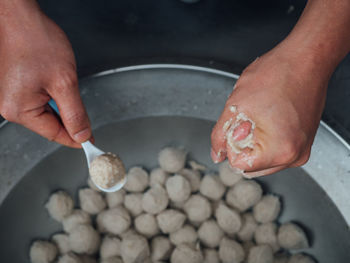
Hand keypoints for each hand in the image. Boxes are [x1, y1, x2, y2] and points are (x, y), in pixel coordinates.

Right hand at [0, 1, 90, 147]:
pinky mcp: (14, 88)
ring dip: (62, 107)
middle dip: (70, 121)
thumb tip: (82, 135)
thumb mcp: (65, 82)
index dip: (77, 139)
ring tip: (65, 86)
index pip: (55, 134)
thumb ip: (75, 113)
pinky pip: (39, 102)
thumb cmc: (36, 41)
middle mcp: (10, 106)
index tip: (92, 143)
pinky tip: (57, 85)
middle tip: (87, 117)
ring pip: (46, 113)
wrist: (21, 16)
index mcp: (19, 109)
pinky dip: (53, 98)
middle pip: (49, 125)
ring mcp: (10, 97)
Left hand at [211, 47, 329, 176]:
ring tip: (261, 116)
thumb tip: (216, 153)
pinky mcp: (304, 142)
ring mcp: (302, 150)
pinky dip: (266, 139)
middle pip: (252, 167)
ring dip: (254, 142)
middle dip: (243, 145)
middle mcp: (295, 156)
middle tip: (250, 119)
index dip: (232, 143)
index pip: (239, 164)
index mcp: (280, 151)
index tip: (241, 123)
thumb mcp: (236, 105)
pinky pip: (276, 151)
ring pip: (263, 160)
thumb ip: (220, 135)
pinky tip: (269, 117)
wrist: (305, 58)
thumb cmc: (277, 74)